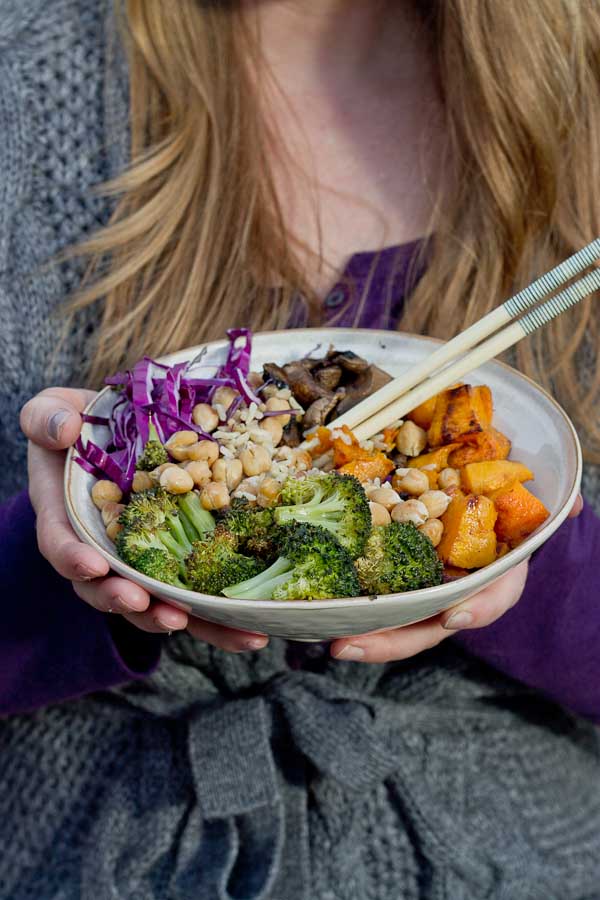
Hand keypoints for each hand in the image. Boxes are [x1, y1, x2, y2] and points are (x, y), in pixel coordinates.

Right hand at [20, 388, 267, 651]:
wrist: (118, 435)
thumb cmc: (79, 425)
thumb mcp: (52, 411)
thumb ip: (47, 418)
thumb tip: (66, 430)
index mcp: (65, 516)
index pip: (61, 543)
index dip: (73, 558)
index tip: (93, 566)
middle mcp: (99, 549)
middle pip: (107, 589)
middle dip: (131, 602)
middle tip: (157, 610)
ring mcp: (139, 560)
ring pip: (154, 603)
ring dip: (180, 620)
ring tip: (207, 627)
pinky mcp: (175, 564)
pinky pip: (193, 596)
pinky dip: (219, 619)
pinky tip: (250, 632)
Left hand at [330, 494, 583, 663]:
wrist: (478, 507)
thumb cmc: (505, 512)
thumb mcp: (529, 508)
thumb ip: (551, 508)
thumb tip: (573, 504)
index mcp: (492, 578)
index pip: (493, 598)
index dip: (479, 609)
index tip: (455, 617)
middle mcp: (455, 592)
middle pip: (427, 626)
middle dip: (391, 642)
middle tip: (350, 648)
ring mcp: (423, 591)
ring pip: (394, 622)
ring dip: (363, 634)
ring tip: (330, 642)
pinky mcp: (393, 578)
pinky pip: (371, 595)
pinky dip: (348, 605)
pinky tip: (319, 610)